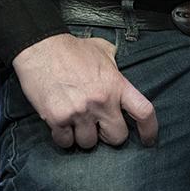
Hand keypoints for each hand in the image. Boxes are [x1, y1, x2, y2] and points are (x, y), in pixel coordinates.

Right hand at [10, 33, 158, 150]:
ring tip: (75, 121)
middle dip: (108, 136)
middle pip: (117, 137)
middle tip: (98, 126)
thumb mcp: (101, 49)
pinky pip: (65, 142)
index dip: (149, 130)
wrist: (40, 47)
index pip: (143, 111)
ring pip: (89, 143)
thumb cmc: (70, 48)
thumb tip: (117, 63)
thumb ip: (113, 61)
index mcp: (116, 84)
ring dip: (82, 136)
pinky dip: (63, 137)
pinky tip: (60, 123)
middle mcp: (101, 101)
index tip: (147, 139)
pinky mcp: (58, 118)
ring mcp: (79, 112)